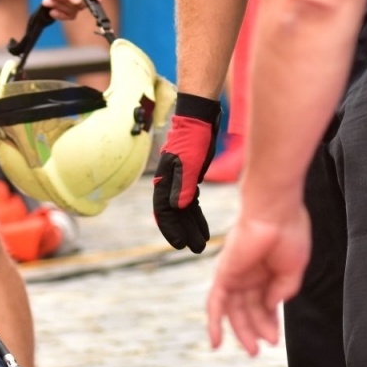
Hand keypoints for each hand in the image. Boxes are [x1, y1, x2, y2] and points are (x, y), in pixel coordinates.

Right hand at [153, 94, 222, 252]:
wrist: (199, 117)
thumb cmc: (193, 138)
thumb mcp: (189, 162)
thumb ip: (183, 184)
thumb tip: (178, 208)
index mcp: (164, 181)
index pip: (164, 212)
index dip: (171, 230)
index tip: (181, 245)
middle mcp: (168, 184)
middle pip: (174, 215)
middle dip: (184, 232)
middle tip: (196, 249)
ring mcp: (178, 181)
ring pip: (183, 210)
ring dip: (191, 226)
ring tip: (200, 243)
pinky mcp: (189, 177)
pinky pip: (191, 202)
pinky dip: (196, 215)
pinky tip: (202, 227)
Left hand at [205, 206, 312, 354]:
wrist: (275, 212)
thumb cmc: (289, 233)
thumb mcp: (293, 270)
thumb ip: (283, 291)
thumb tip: (271, 307)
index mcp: (266, 271)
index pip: (264, 303)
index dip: (269, 322)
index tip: (275, 340)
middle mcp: (248, 274)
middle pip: (248, 309)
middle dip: (257, 330)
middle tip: (263, 349)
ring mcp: (235, 275)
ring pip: (234, 310)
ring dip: (242, 331)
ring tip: (253, 350)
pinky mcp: (223, 274)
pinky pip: (215, 303)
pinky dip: (214, 323)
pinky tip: (216, 343)